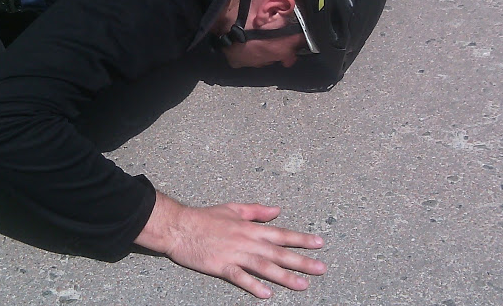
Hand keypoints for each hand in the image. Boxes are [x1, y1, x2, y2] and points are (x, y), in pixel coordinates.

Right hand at [134, 191, 326, 297]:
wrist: (180, 227)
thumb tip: (277, 210)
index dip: (301, 239)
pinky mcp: (221, 266)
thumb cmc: (205, 217)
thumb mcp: (234, 208)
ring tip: (302, 285)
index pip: (281, 234)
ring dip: (284, 276)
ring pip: (264, 266)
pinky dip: (253, 285)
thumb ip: (257, 211)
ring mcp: (235, 254)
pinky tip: (267, 293)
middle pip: (278, 253)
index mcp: (250, 228)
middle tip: (321, 268)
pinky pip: (240, 277)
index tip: (320, 243)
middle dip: (301, 261)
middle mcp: (247, 241)